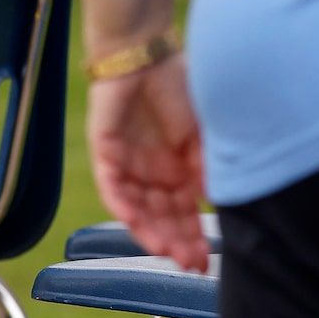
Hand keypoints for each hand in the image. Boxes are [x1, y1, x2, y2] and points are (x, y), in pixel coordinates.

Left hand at [85, 55, 210, 269]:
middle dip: (177, 242)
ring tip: (168, 252)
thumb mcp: (202, 134)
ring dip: (152, 231)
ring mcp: (128, 164)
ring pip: (138, 208)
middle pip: (163, 216)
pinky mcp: (106, 152)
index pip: (185, 212)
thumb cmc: (180, 86)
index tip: (206, 261)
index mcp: (177, 169)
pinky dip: (122, 204)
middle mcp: (152, 172)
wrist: (147, 52)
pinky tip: (135, 222)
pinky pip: (111, 186)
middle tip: (192, 265)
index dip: (195, 237)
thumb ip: (205, 168)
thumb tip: (213, 202)